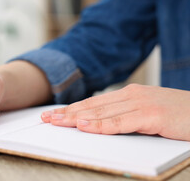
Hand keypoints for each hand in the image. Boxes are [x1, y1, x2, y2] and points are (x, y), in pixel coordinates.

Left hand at [41, 84, 189, 140]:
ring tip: (56, 122)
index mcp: (128, 95)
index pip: (93, 103)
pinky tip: (86, 127)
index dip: (71, 109)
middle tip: (46, 118)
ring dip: (77, 118)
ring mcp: (141, 104)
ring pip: (102, 112)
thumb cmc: (176, 115)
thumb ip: (124, 117)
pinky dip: (102, 125)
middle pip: (92, 106)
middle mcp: (131, 95)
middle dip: (67, 113)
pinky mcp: (152, 115)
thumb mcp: (146, 114)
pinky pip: (122, 122)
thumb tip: (98, 125)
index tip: (53, 114)